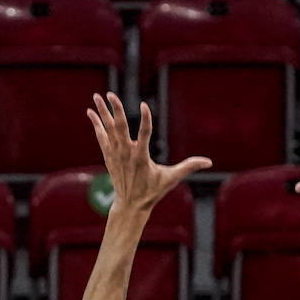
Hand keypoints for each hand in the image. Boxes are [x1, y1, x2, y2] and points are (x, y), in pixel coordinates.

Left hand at [86, 92, 211, 212]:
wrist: (131, 204)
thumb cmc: (153, 191)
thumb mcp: (172, 178)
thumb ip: (189, 167)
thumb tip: (209, 162)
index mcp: (142, 157)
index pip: (144, 134)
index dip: (145, 119)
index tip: (144, 105)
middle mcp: (126, 153)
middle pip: (120, 127)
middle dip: (116, 110)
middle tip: (111, 95)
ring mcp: (116, 153)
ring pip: (108, 128)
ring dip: (103, 112)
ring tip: (97, 96)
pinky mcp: (109, 155)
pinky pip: (101, 135)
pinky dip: (96, 124)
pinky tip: (91, 111)